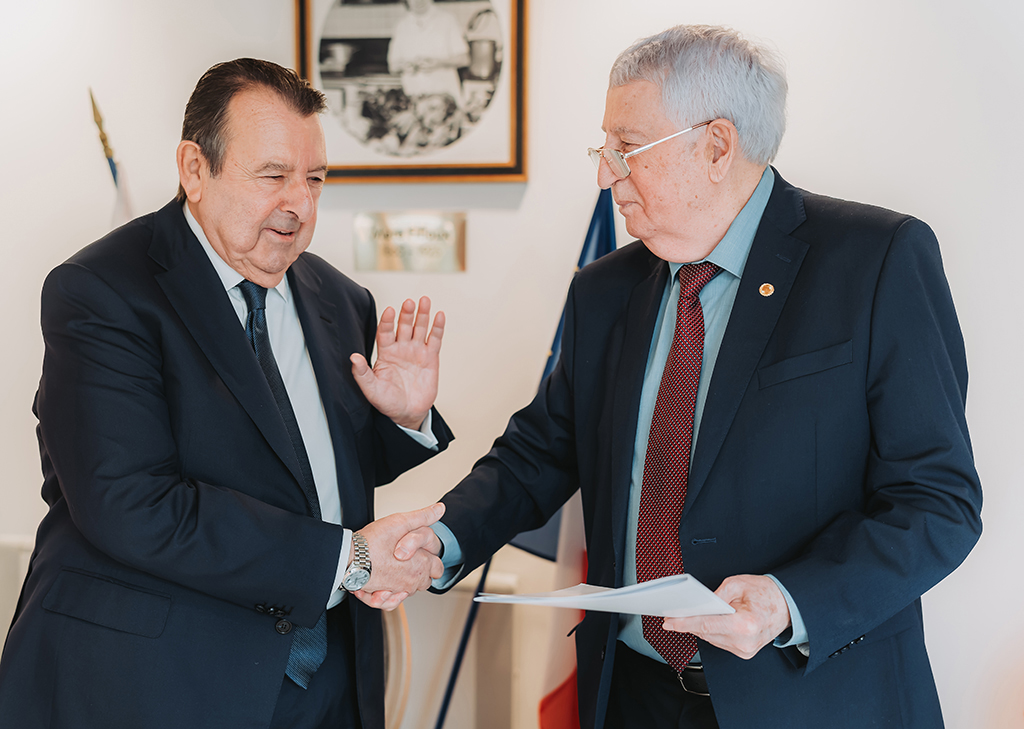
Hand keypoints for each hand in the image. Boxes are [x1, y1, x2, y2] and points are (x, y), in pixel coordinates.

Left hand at [351, 296, 443, 430]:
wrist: (407, 414)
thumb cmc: (387, 402)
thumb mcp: (371, 390)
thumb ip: (362, 374)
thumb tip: (353, 358)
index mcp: (385, 353)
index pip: (385, 332)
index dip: (387, 321)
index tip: (389, 311)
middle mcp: (401, 348)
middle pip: (403, 326)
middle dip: (406, 314)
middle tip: (409, 302)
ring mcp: (416, 351)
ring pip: (419, 328)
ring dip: (422, 315)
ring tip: (424, 301)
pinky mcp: (431, 358)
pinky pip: (434, 339)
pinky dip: (437, 327)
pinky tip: (439, 316)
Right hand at [351, 503, 444, 610]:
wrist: (347, 558)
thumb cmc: (371, 542)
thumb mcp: (400, 522)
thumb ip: (422, 517)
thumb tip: (440, 509)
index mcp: (420, 565)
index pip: (439, 568)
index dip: (432, 558)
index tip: (422, 552)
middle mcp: (411, 581)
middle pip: (425, 581)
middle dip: (420, 571)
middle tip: (407, 558)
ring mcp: (396, 591)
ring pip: (409, 591)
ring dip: (405, 582)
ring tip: (393, 567)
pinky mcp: (381, 597)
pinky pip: (391, 603)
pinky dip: (390, 596)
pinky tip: (384, 585)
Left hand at [661, 575, 791, 659]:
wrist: (788, 606)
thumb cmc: (765, 593)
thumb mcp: (737, 584)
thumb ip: (714, 595)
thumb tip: (696, 605)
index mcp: (745, 624)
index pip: (706, 625)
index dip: (684, 623)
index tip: (668, 622)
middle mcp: (744, 642)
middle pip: (706, 633)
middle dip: (689, 623)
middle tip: (674, 614)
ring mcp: (745, 650)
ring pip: (711, 639)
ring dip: (700, 627)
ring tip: (690, 615)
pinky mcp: (744, 653)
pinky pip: (719, 641)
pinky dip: (711, 631)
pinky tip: (707, 621)